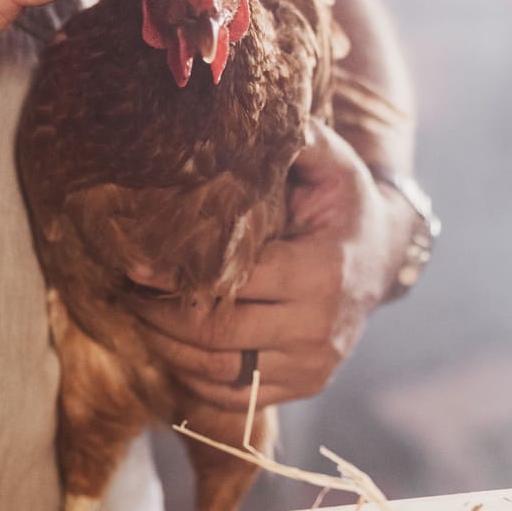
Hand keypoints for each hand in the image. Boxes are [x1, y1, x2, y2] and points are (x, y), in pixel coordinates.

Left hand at [129, 124, 412, 411]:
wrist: (386, 256)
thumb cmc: (345, 204)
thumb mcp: (332, 165)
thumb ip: (298, 140)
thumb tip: (255, 111)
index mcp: (320, 271)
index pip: (231, 284)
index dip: (174, 279)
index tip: (132, 268)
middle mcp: (318, 326)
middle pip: (217, 335)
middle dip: (159, 318)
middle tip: (125, 295)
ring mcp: (313, 364)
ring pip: (220, 373)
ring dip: (169, 351)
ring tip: (140, 320)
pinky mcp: (306, 385)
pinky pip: (237, 399)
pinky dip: (196, 381)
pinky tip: (173, 351)